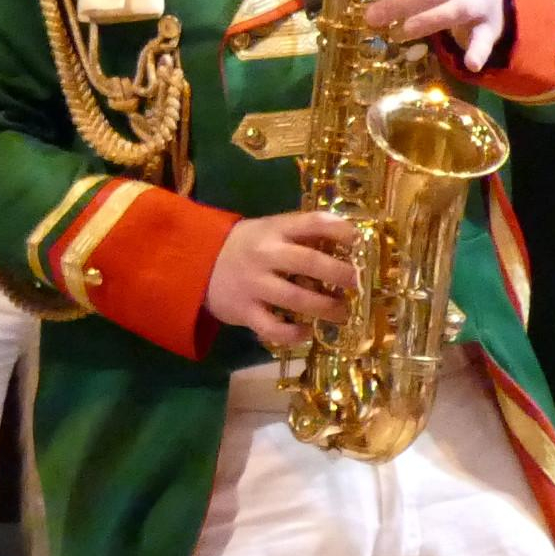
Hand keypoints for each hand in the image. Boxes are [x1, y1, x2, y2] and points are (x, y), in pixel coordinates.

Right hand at [211, 211, 357, 347]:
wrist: (194, 264)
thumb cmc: (246, 246)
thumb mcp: (270, 230)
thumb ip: (302, 235)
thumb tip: (351, 245)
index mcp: (274, 230)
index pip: (313, 222)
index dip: (342, 231)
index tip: (360, 244)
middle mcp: (265, 255)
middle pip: (309, 262)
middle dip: (341, 274)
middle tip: (358, 284)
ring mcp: (253, 284)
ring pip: (297, 299)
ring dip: (326, 308)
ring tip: (342, 313)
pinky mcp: (244, 311)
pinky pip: (273, 328)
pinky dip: (294, 333)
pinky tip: (306, 331)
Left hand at [363, 0, 508, 70]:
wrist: (497, 4)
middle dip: (405, 2)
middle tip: (374, 15)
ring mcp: (484, 4)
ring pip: (456, 11)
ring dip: (427, 21)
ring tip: (401, 31)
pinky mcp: (489, 29)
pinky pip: (484, 41)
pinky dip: (478, 52)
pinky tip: (470, 64)